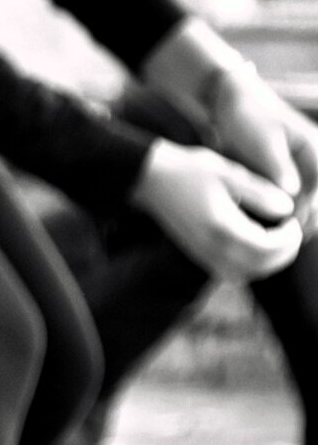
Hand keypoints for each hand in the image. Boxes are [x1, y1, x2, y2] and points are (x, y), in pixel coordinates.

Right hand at [133, 138, 302, 280]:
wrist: (151, 179)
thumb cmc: (190, 171)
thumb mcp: (230, 174)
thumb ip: (261, 193)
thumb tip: (288, 209)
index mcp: (222, 228)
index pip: (268, 248)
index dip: (290, 238)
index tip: (293, 220)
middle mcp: (211, 248)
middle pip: (261, 266)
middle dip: (284, 253)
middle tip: (292, 231)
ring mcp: (202, 254)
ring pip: (246, 274)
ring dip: (268, 262)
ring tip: (277, 240)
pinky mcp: (197, 254)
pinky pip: (231, 271)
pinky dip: (250, 264)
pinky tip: (255, 244)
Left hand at [207, 67, 317, 236]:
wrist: (234, 106)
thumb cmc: (249, 118)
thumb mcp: (262, 140)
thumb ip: (278, 166)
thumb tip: (293, 192)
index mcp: (317, 150)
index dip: (313, 208)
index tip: (297, 225)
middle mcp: (316, 162)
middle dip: (309, 221)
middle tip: (287, 240)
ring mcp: (305, 170)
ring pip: (312, 205)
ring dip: (301, 223)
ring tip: (280, 242)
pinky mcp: (290, 178)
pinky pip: (297, 203)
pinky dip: (290, 217)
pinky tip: (273, 232)